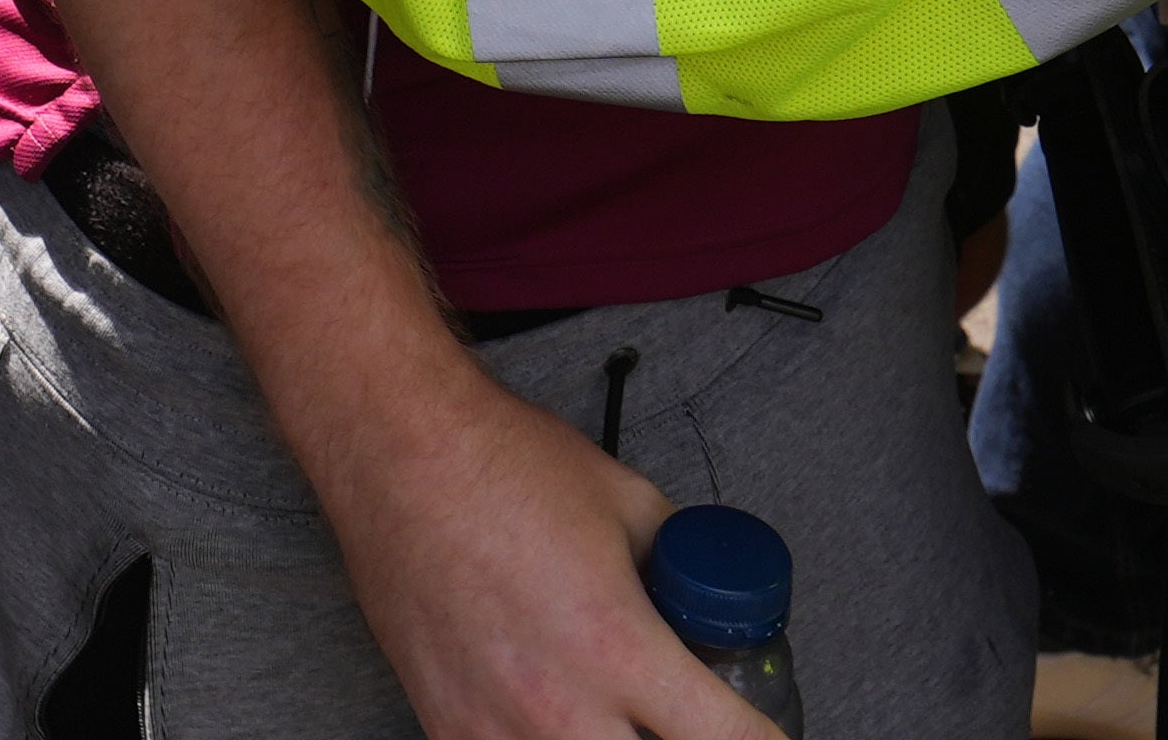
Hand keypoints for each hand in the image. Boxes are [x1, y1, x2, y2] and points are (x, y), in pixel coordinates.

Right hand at [313, 358, 785, 739]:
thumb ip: (674, 563)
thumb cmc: (505, 467)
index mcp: (619, 648)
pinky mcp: (448, 730)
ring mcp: (497, 730)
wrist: (400, 456)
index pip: (723, 739)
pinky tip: (548, 713)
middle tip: (676, 717)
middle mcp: (560, 708)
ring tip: (610, 709)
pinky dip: (539, 739)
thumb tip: (699, 591)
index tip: (767, 738)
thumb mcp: (628, 501)